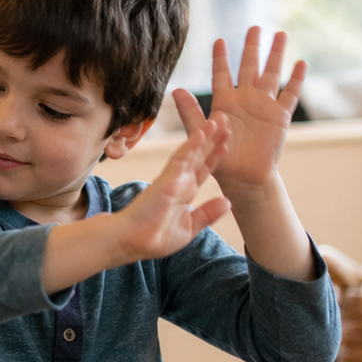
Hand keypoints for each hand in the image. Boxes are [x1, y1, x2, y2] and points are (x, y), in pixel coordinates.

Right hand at [111, 96, 232, 262]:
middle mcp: (180, 181)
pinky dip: (193, 145)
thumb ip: (208, 214)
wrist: (134, 242)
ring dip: (205, 135)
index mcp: (185, 192)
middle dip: (214, 140)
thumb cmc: (156, 238)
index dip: (215, 156)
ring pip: (193, 152)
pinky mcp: (168, 179)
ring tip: (218, 119)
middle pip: (200, 156)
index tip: (227, 143)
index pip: (203, 169)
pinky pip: (182, 158)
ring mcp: (174, 178)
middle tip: (226, 120)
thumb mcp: (190, 227)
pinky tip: (202, 132)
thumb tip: (228, 201)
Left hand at [174, 27, 305, 198]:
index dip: (220, 58)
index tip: (219, 40)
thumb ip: (190, 113)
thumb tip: (176, 90)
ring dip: (276, 55)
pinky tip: (301, 63)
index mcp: (225, 102)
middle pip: (249, 67)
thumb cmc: (220, 160)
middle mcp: (245, 99)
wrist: (243, 179)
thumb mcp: (202, 135)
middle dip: (252, 47)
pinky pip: (289, 95)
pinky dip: (296, 80)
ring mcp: (264, 106)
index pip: (222, 74)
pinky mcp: (279, 117)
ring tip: (281, 34)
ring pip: (272, 74)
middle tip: (255, 27)